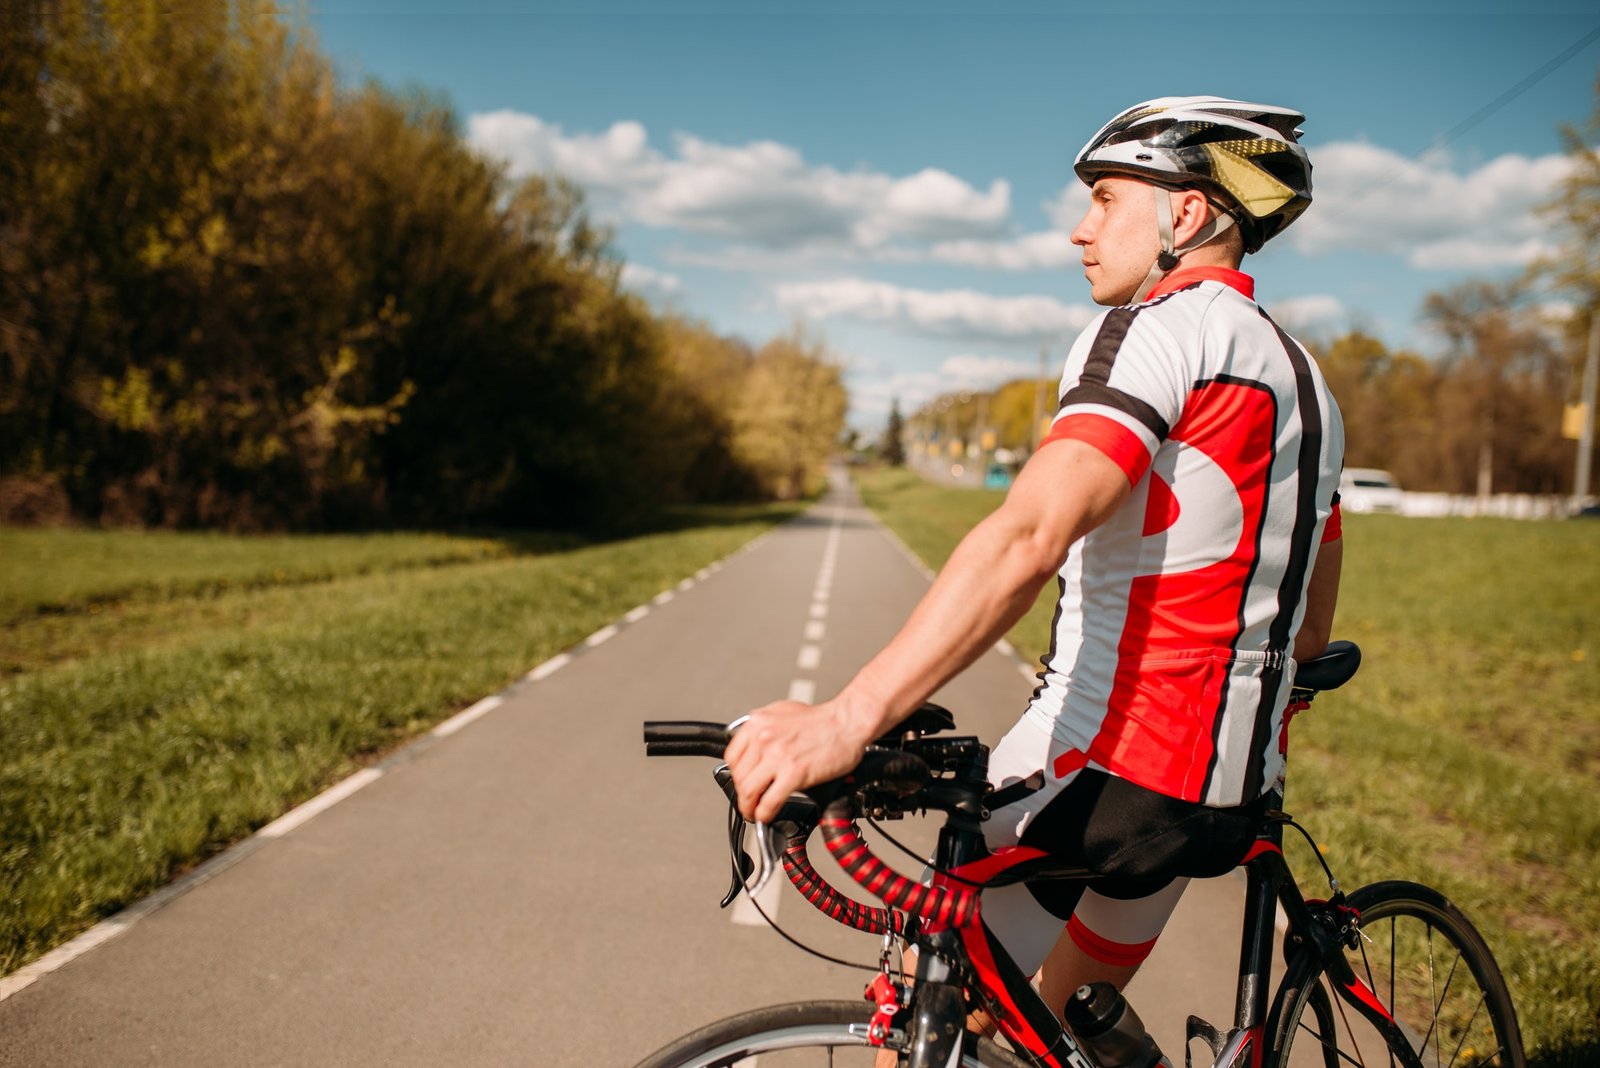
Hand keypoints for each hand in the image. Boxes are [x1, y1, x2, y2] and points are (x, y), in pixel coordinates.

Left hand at [723, 698, 873, 822]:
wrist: (847, 723)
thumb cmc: (822, 720)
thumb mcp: (782, 712)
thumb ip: (764, 727)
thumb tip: (753, 744)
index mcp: (758, 723)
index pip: (732, 757)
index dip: (736, 775)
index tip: (742, 783)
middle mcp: (764, 738)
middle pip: (739, 776)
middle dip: (742, 794)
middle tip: (749, 802)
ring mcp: (778, 756)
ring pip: (749, 791)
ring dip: (748, 807)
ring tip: (754, 813)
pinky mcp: (794, 773)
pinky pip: (769, 801)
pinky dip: (764, 814)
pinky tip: (767, 816)